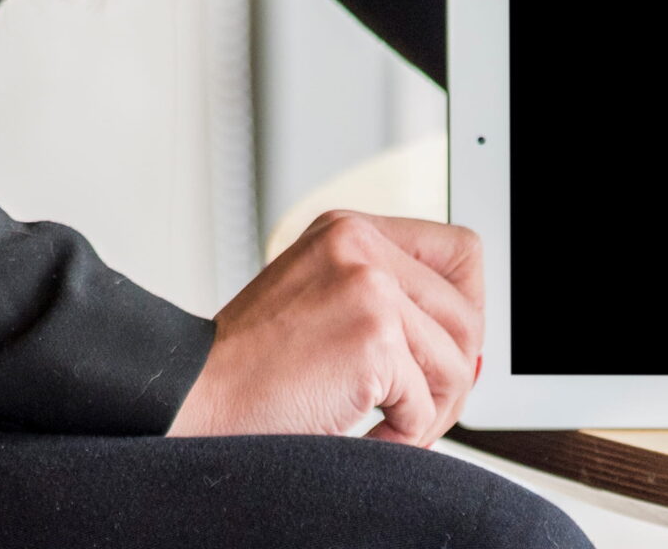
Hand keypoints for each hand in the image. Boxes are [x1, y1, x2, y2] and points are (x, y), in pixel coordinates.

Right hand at [167, 211, 484, 446]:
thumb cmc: (254, 364)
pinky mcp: (372, 336)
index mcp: (347, 229)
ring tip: (386, 423)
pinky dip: (403, 437)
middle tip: (415, 405)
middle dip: (451, 372)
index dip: (466, 310)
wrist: (199, 392)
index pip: (459, 252)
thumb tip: (467, 341)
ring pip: (457, 360)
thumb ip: (386, 297)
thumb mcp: (321, 298)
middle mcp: (358, 243)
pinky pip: (426, 404)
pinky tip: (365, 434)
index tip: (442, 352)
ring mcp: (367, 284)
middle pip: (467, 311)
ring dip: (430, 409)